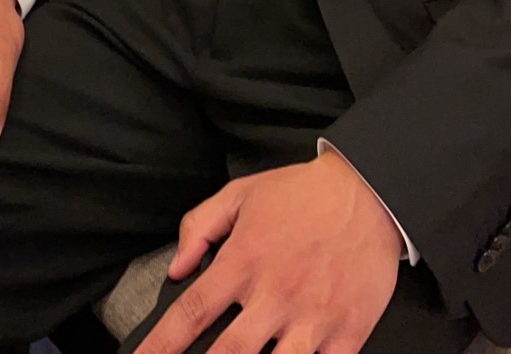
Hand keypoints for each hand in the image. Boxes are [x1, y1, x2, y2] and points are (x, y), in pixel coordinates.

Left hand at [135, 151, 401, 353]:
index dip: (162, 345)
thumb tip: (176, 269)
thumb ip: (200, 227)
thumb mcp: (241, 195)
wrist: (368, 192)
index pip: (192, 312)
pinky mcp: (347, 333)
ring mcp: (312, 318)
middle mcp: (274, 295)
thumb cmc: (300, 195)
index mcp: (243, 261)